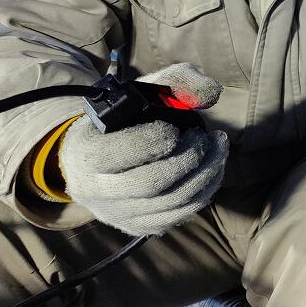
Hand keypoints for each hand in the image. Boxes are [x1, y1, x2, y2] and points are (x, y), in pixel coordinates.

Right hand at [60, 63, 228, 235]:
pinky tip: (212, 170)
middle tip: (205, 138)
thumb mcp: (142, 90)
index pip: (121, 152)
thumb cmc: (123, 118)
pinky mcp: (135, 226)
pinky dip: (203, 192)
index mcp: (87, 152)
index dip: (156, 139)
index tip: (176, 128)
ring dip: (206, 174)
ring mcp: (115, 212)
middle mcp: (95, 189)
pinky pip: (177, 216)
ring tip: (218, 149)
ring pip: (170, 203)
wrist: (95, 156)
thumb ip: (177, 81)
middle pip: (152, 183)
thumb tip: (211, 93)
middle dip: (190, 158)